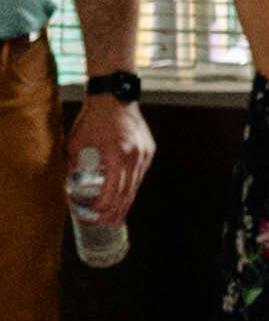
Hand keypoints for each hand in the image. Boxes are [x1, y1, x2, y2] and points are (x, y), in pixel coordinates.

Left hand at [60, 94, 149, 229]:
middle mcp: (134, 156)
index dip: (103, 206)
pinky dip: (132, 188)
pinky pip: (140, 175)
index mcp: (116, 154)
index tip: (93, 214)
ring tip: (118, 217)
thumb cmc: (94, 117)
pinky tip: (125, 197)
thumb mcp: (76, 141)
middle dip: (116, 211)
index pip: (112, 190)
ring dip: (126, 203)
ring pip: (136, 186)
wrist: (115, 95)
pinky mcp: (148, 150)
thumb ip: (72, 163)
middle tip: (107, 224)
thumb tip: (67, 182)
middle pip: (127, 193)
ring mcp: (144, 153)